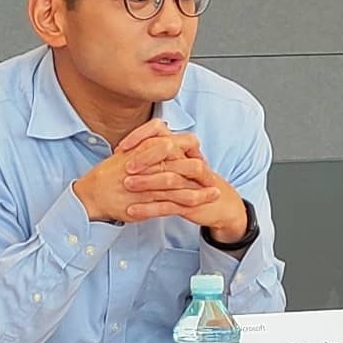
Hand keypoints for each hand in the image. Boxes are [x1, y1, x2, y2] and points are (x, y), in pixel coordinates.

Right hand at [72, 122, 202, 225]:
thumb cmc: (107, 175)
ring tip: (215, 192)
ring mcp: (150, 183)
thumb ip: (144, 145)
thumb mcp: (127, 153)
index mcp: (146, 149)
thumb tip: (160, 138)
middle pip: (185, 162)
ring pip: (183, 183)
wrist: (92, 195)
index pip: (176, 145)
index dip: (192, 151)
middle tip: (212, 177)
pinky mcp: (148, 201)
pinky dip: (190, 202)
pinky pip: (174, 202)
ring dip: (202, 189)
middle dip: (202, 171)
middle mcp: (150, 164)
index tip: (199, 158)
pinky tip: (201, 203)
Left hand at [123, 139, 251, 244]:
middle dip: (144, 158)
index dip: (141, 136)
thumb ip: (156, 152)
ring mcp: (190, 182)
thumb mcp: (178, 162)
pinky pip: (167, 205)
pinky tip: (131, 211)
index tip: (121, 147)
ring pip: (168, 179)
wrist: (220, 203)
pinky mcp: (190, 203)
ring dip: (146, 182)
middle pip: (166, 152)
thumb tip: (127, 148)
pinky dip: (149, 209)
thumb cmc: (193, 181)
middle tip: (124, 166)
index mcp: (181, 148)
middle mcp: (187, 161)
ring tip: (126, 185)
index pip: (160, 131)